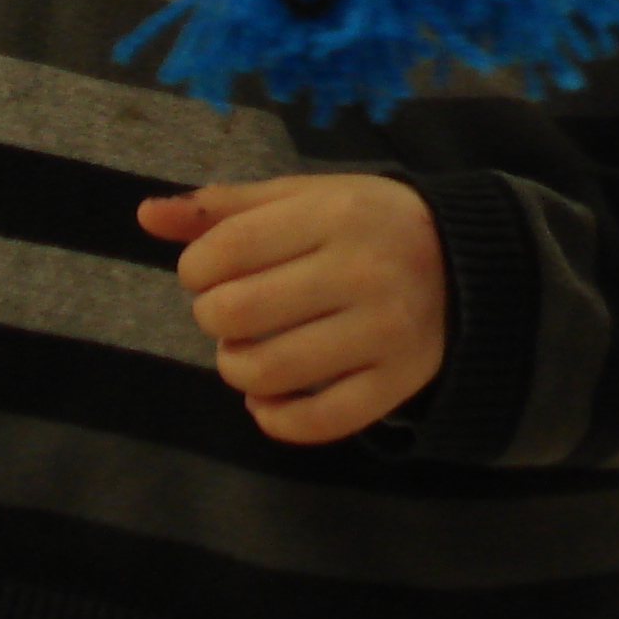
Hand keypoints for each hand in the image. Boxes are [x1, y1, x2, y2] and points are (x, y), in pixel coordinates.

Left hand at [139, 173, 448, 444]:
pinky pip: (315, 421)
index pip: (227, 249)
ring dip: (236, 367)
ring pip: (267, 372)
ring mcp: (385, 331)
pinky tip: (269, 399)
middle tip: (233, 311)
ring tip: (246, 351)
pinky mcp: (397, 381)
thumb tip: (147, 216)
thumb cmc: (368, 225)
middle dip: (214, 317)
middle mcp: (365, 270)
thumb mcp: (307, 197)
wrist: (471, 264)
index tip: (211, 271)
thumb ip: (227, 207)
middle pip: (236, 313)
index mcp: (337, 213)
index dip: (196, 268)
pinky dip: (275, 418)